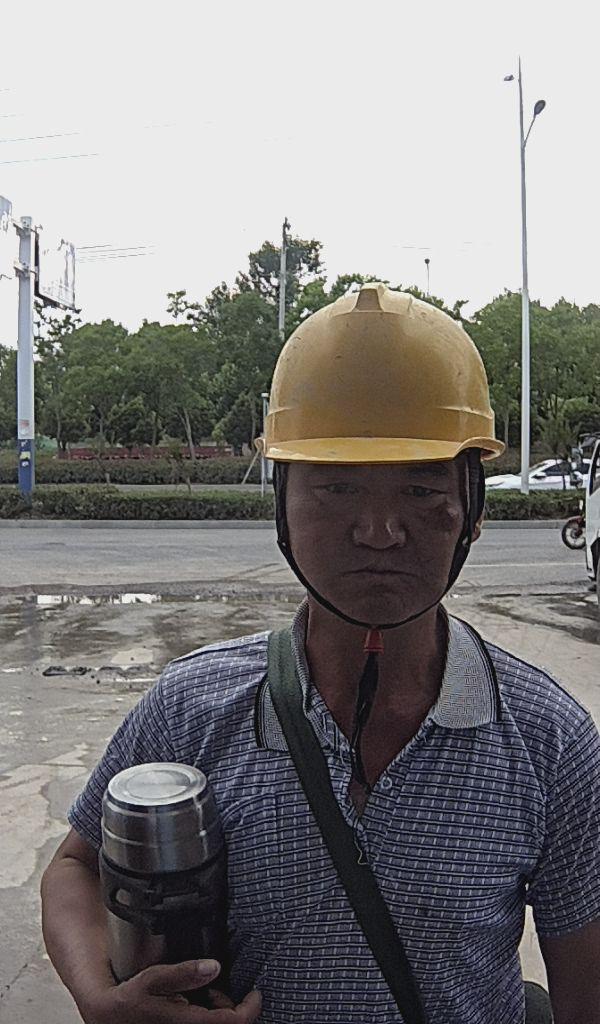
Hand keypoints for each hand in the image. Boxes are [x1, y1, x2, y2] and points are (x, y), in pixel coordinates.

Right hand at [79, 958, 261, 1023]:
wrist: (108, 1017)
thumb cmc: (129, 998)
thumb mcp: (153, 979)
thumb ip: (183, 973)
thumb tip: (214, 967)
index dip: (250, 1009)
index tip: (255, 994)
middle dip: (229, 1008)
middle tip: (213, 988)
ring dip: (216, 1011)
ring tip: (200, 994)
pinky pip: (203, 1023)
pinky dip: (205, 1015)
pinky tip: (190, 1004)